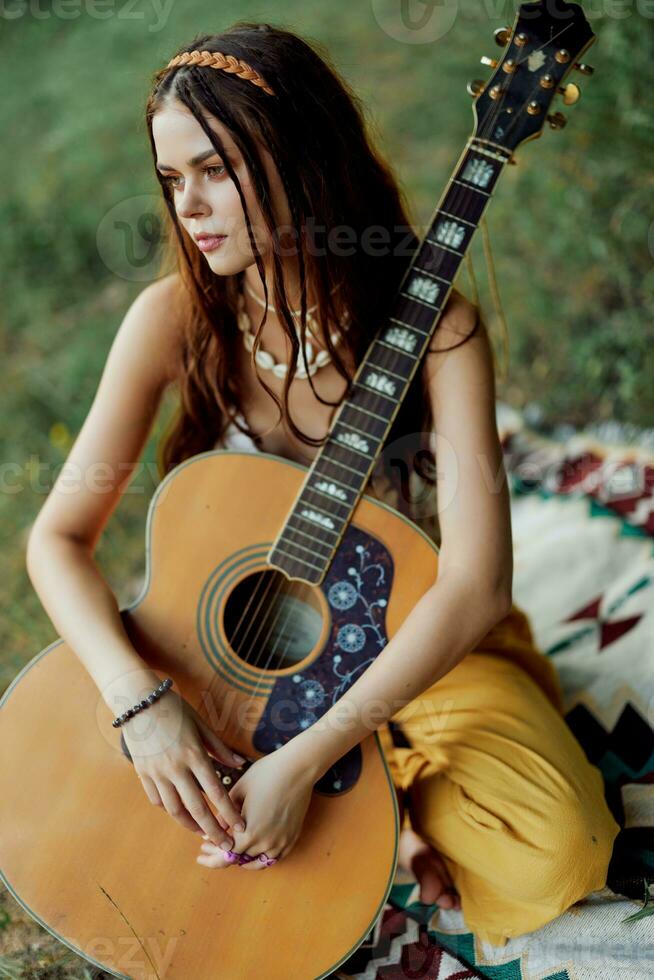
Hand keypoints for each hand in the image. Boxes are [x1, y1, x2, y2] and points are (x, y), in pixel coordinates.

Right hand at [121, 687, 246, 846]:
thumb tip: (239, 765)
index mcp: (194, 755)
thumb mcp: (201, 725)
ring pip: (174, 809)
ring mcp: (157, 773)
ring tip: (203, 833)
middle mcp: (175, 768)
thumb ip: (220, 748)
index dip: (229, 813)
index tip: (240, 828)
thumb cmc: (175, 709)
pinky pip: (157, 799)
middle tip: (225, 846)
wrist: (139, 701)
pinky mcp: (142, 773)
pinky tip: (180, 813)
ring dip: (190, 825)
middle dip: (213, 830)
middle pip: (197, 808)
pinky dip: (169, 809)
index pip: (216, 792)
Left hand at [196, 748, 313, 870]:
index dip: (212, 856)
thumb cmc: (266, 774)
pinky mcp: (292, 837)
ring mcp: (281, 842)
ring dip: (242, 858)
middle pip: (239, 859)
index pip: (225, 855)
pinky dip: (262, 858)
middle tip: (210, 847)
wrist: (298, 767)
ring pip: (257, 862)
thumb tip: (212, 831)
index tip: (201, 853)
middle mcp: (265, 843)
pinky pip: (274, 857)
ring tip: (231, 851)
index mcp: (248, 833)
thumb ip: (224, 815)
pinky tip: (253, 850)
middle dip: (222, 854)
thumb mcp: (238, 791)